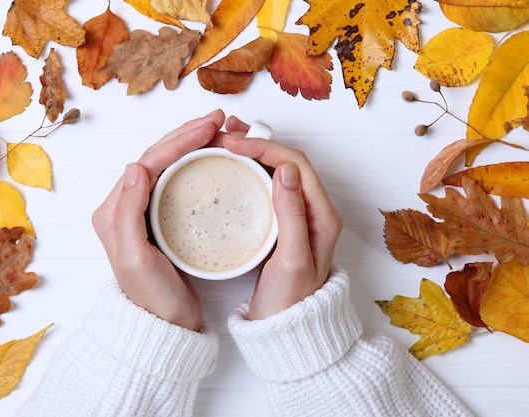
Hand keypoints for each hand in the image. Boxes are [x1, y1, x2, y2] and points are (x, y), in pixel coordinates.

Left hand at [91, 110, 226, 330]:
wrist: (165, 324)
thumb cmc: (151, 296)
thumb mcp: (135, 258)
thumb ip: (129, 213)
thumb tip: (135, 167)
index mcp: (115, 210)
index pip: (148, 162)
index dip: (179, 140)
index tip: (208, 127)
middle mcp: (127, 205)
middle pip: (159, 157)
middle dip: (188, 135)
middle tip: (219, 121)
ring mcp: (146, 210)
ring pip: (170, 165)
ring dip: (193, 144)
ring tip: (221, 132)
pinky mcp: (164, 218)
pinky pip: (180, 181)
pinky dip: (197, 164)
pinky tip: (214, 157)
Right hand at [223, 117, 342, 319]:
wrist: (287, 330)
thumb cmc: (290, 301)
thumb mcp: (292, 259)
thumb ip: (292, 215)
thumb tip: (285, 169)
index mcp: (322, 215)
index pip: (295, 164)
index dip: (265, 147)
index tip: (234, 144)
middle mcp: (312, 210)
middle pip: (287, 162)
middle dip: (257, 142)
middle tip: (225, 134)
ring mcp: (297, 216)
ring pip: (277, 172)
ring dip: (253, 153)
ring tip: (225, 142)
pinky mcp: (282, 224)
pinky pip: (268, 188)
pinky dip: (250, 172)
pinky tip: (233, 170)